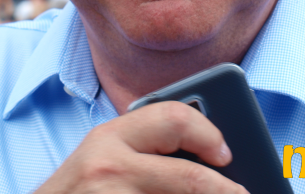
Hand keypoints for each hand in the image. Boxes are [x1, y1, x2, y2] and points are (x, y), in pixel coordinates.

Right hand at [35, 101, 247, 193]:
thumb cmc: (78, 192)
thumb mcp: (102, 159)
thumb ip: (144, 149)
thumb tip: (210, 156)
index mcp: (110, 136)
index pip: (174, 117)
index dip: (209, 133)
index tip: (226, 153)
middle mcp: (109, 167)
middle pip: (189, 177)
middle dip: (227, 190)